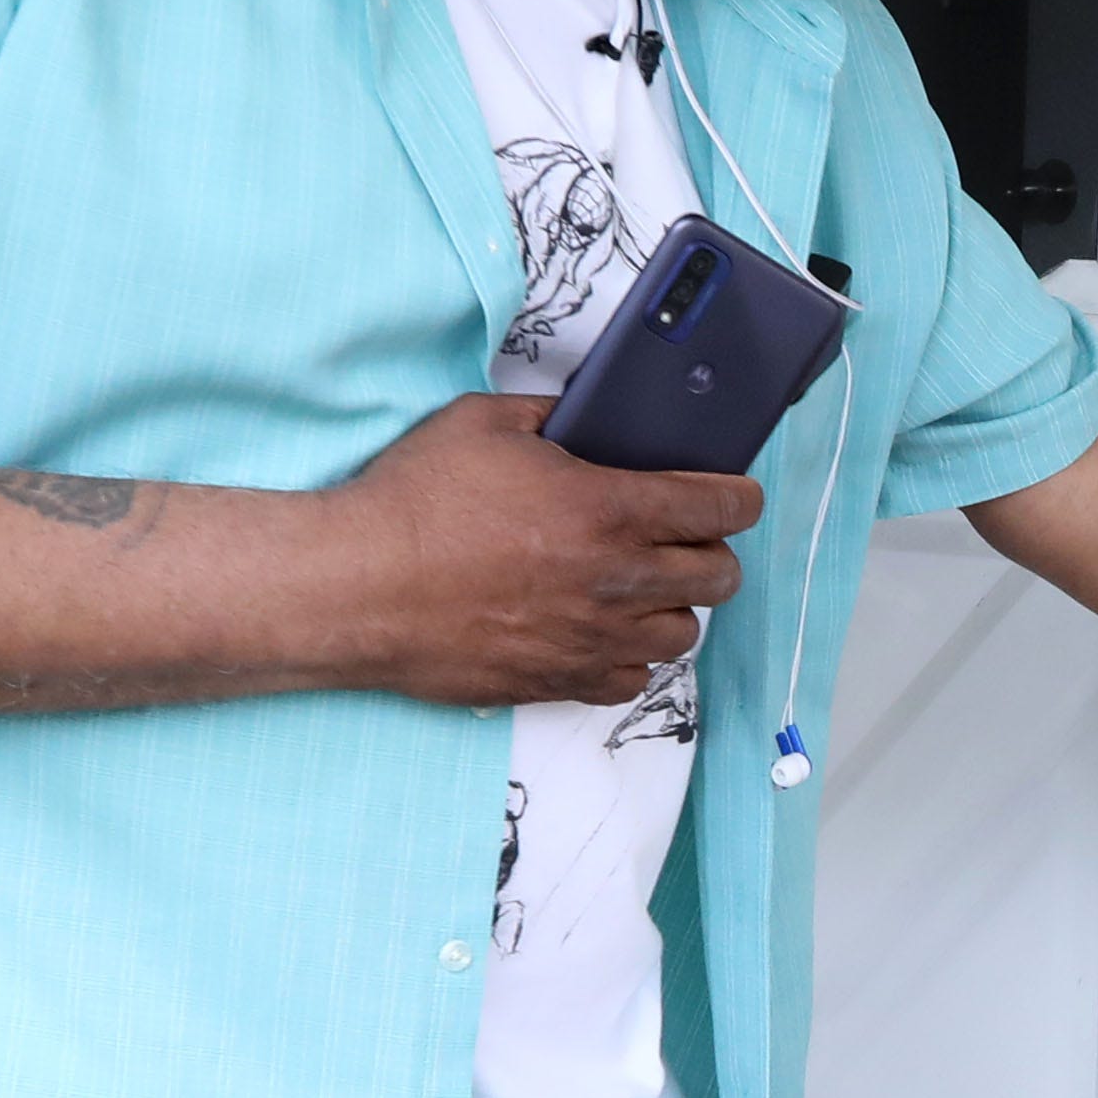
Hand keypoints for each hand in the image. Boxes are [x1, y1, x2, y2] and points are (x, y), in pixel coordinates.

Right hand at [332, 393, 757, 707]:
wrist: (357, 587)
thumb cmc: (414, 502)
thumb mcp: (483, 423)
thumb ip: (550, 416)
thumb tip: (581, 415)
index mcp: (608, 509)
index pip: (721, 509)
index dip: (740, 498)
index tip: (735, 495)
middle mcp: (615, 581)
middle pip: (719, 577)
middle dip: (712, 552)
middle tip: (684, 538)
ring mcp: (591, 640)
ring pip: (683, 634)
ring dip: (671, 606)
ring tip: (638, 587)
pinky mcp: (559, 682)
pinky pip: (631, 680)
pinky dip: (628, 656)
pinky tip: (600, 631)